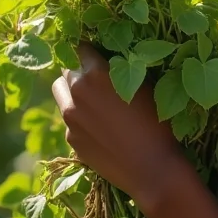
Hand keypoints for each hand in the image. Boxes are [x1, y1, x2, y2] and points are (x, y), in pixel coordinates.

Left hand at [51, 42, 180, 203]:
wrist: (151, 168)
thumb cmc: (155, 120)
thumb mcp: (142, 85)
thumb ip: (119, 69)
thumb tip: (108, 58)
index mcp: (94, 75)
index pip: (80, 49)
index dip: (90, 49)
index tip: (98, 51)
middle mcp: (76, 95)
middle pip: (66, 72)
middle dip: (79, 70)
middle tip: (97, 76)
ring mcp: (71, 120)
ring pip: (63, 95)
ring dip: (74, 92)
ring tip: (97, 100)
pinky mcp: (72, 141)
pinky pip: (71, 119)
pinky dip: (80, 116)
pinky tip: (101, 125)